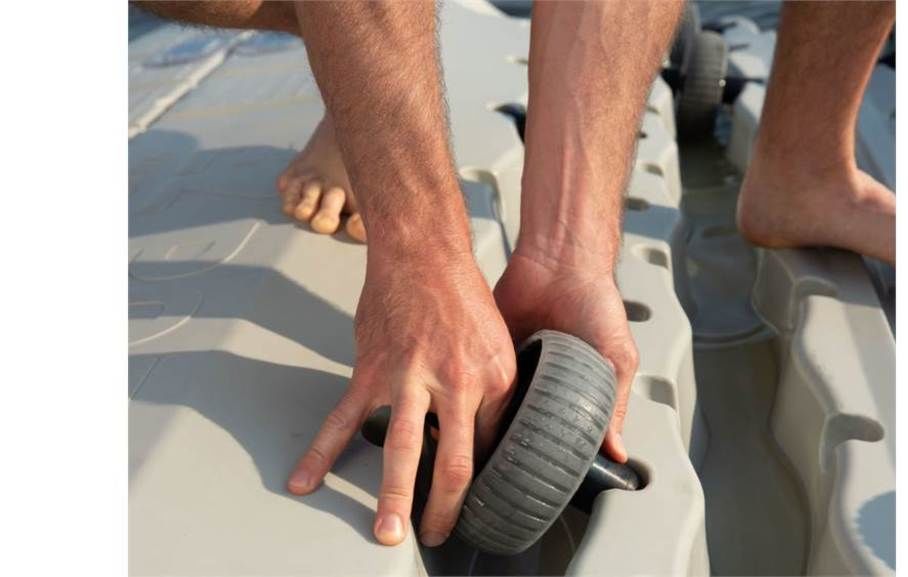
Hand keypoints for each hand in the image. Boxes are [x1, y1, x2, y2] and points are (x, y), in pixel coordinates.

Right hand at [287, 252, 516, 546]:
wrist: (423, 252)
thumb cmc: (461, 295)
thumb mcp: (498, 343)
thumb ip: (491, 390)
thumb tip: (483, 430)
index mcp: (493, 378)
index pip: (492, 445)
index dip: (482, 478)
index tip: (472, 501)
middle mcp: (456, 383)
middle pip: (455, 463)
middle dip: (446, 510)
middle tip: (438, 537)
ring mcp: (411, 378)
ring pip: (402, 449)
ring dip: (393, 498)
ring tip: (386, 534)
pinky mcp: (373, 370)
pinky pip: (344, 419)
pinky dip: (322, 452)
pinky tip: (306, 480)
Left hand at [492, 250, 638, 462]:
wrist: (561, 262)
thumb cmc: (597, 303)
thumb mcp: (617, 358)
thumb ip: (615, 404)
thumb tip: (616, 452)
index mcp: (574, 391)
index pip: (561, 435)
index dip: (552, 455)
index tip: (542, 476)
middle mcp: (542, 385)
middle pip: (525, 427)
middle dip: (517, 446)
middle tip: (509, 469)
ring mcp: (515, 371)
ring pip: (499, 411)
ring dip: (492, 424)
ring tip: (488, 446)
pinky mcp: (492, 355)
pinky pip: (481, 383)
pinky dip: (476, 396)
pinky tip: (474, 411)